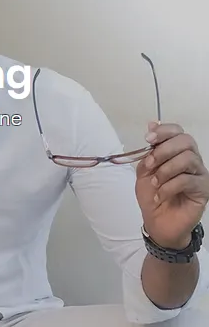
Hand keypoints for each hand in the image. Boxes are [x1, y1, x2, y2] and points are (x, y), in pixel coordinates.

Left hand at [136, 122, 208, 249]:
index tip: (147, 139)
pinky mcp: (203, 190)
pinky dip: (169, 186)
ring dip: (166, 170)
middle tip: (150, 165)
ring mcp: (200, 174)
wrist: (157, 222)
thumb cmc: (152, 195)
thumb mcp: (144, 171)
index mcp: (177, 152)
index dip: (164, 131)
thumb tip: (151, 124)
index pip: (178, 131)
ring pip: (188, 158)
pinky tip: (161, 195)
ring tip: (156, 183)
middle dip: (163, 150)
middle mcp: (192, 160)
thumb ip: (148, 151)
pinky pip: (188, 180)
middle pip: (186, 141)